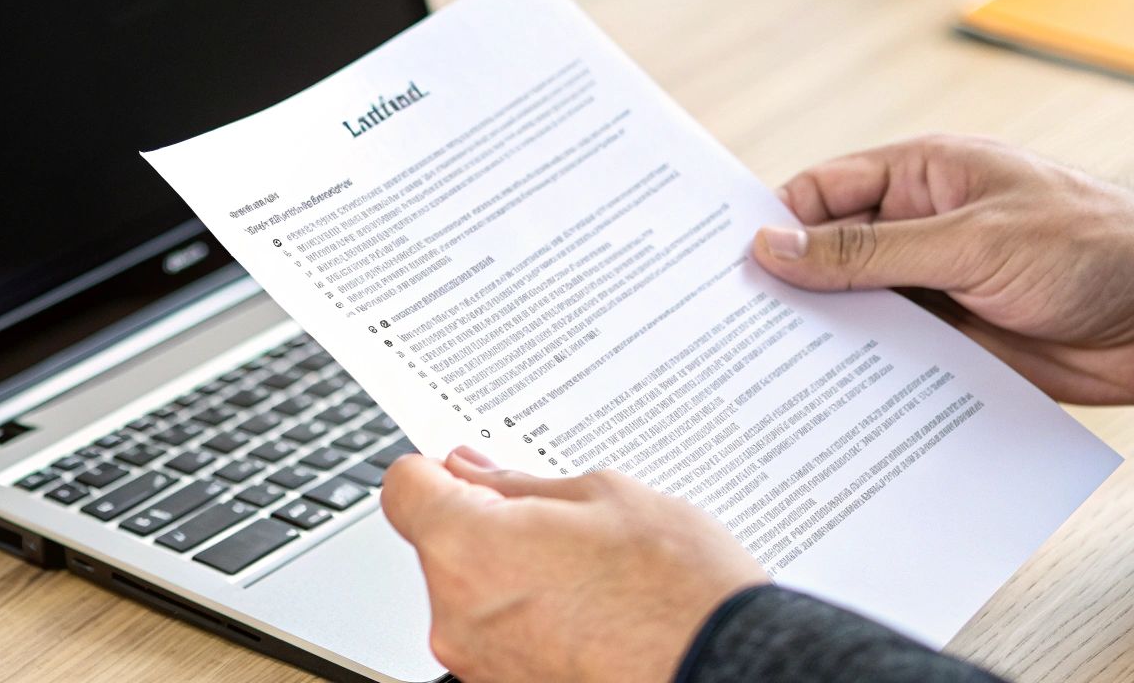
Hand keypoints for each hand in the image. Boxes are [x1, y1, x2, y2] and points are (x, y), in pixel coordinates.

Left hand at [381, 446, 766, 682]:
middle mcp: (457, 614)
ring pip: (474, 594)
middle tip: (561, 523)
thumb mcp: (605, 497)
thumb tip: (475, 473)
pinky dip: (533, 620)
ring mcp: (481, 665)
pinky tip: (592, 613)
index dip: (437, 471)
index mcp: (467, 546)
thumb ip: (521, 485)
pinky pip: (502, 637)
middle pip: (441, 547)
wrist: (728, 670)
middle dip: (488, 526)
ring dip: (514, 576)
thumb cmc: (678, 589)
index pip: (404, 488)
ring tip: (591, 575)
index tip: (470, 471)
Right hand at [750, 134, 1133, 404]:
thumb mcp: (972, 241)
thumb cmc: (1094, 244)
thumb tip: (774, 248)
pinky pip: (893, 358)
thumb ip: (869, 253)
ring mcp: (937, 288)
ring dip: (823, 338)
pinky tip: (828, 401)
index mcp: (920, 176)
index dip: (771, 224)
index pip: (820, 193)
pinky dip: (864, 377)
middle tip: (726, 327)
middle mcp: (919, 229)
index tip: (723, 264)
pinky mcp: (956, 342)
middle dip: (785, 287)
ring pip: (856, 312)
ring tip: (764, 372)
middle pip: (829, 256)